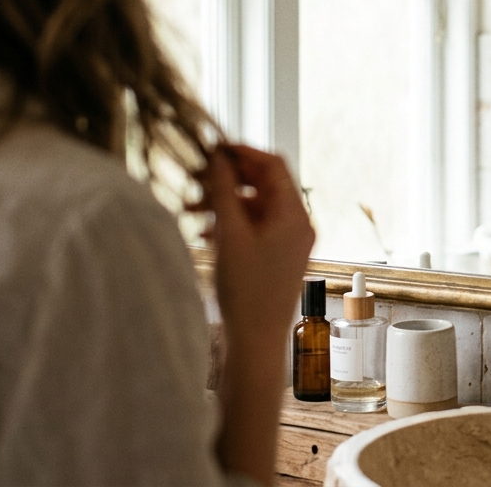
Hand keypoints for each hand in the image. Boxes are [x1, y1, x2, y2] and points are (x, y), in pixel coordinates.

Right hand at [198, 144, 314, 345]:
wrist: (256, 340)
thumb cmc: (246, 291)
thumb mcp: (229, 234)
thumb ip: (223, 191)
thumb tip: (218, 158)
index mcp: (294, 214)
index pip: (272, 165)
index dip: (242, 152)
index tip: (212, 149)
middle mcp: (298, 224)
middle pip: (263, 184)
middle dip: (227, 179)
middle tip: (195, 180)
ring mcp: (290, 241)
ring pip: (255, 206)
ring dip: (224, 203)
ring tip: (192, 210)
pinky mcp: (278, 256)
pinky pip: (255, 227)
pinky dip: (231, 223)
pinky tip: (204, 234)